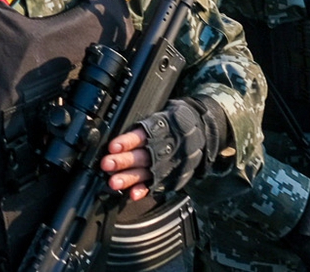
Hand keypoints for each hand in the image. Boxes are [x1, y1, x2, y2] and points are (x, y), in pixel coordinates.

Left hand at [100, 98, 223, 199]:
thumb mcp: (163, 116)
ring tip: (114, 182)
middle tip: (107, 164)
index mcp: (160, 129)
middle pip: (141, 155)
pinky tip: (133, 194)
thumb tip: (117, 132)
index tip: (113, 146)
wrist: (202, 131)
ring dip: (129, 177)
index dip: (127, 141)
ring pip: (146, 171)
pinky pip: (156, 184)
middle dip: (123, 161)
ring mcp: (166, 164)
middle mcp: (163, 148)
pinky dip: (144, 189)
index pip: (141, 135)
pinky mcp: (169, 175)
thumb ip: (143, 126)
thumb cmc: (175, 122)